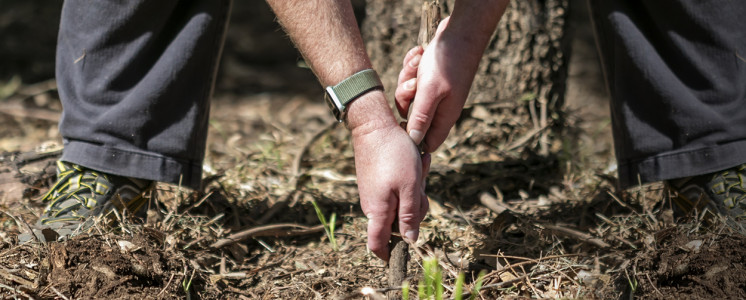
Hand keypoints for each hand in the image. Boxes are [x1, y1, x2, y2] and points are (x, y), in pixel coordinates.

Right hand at [351, 118, 429, 260]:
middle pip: (398, 223)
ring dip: (416, 189)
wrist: (374, 125)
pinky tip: (418, 159)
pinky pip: (399, 188)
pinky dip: (411, 178)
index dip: (388, 255)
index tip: (402, 256)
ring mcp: (375, 192)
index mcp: (378, 211)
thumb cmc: (394, 155)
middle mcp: (373, 205)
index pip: (377, 245)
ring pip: (402, 203)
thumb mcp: (410, 186)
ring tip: (422, 164)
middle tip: (423, 185)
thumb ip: (410, 215)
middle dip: (416, 208)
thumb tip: (410, 241)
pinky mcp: (378, 181)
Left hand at [394, 17, 484, 152]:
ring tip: (419, 63)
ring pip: (408, 93)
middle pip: (411, 115)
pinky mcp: (429, 75)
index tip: (402, 121)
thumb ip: (421, 118)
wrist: (460, 30)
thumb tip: (414, 142)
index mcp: (444, 116)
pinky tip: (420, 54)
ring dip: (407, 77)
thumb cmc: (447, 62)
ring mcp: (434, 89)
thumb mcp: (430, 92)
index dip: (412, 137)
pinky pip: (411, 77)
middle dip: (405, 98)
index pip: (428, 142)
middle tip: (414, 84)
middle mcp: (440, 106)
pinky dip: (412, 65)